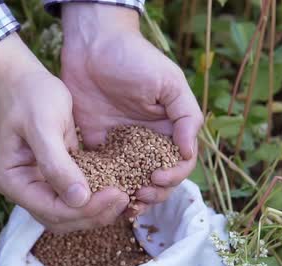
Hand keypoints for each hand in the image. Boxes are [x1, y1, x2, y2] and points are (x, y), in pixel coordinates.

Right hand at [0, 33, 128, 232]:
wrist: (22, 78)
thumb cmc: (29, 95)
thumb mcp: (44, 125)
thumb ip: (57, 164)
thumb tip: (79, 199)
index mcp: (13, 181)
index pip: (52, 210)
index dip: (85, 209)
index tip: (116, 193)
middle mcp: (23, 189)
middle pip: (61, 219)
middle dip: (94, 214)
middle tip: (125, 197)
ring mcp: (38, 185)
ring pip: (70, 213)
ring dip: (97, 211)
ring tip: (125, 196)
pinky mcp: (53, 176)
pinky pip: (75, 196)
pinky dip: (95, 198)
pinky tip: (117, 189)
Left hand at [60, 4, 202, 215]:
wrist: (93, 46)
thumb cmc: (135, 59)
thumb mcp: (169, 82)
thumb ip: (185, 116)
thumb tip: (188, 152)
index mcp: (169, 129)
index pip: (179, 163)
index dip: (174, 176)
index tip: (158, 177)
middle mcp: (147, 141)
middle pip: (157, 179)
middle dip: (153, 192)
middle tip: (139, 195)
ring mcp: (121, 145)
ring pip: (130, 181)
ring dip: (130, 196)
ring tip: (124, 204)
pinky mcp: (96, 144)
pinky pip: (102, 172)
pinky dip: (103, 187)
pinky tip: (99, 196)